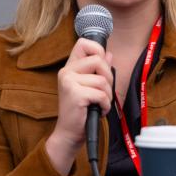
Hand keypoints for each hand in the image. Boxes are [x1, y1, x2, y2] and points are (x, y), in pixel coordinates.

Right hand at [46, 38, 113, 173]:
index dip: (98, 50)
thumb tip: (109, 54)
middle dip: (108, 78)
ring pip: (103, 80)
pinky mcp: (75, 94)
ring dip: (107, 95)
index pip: (83, 43)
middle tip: (103, 92)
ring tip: (99, 103)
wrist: (70, 132)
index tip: (102, 66)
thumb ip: (99, 70)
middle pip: (99, 60)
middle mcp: (66, 72)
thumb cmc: (82, 110)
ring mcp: (69, 82)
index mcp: (70, 67)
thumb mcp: (91, 86)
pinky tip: (98, 110)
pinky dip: (105, 105)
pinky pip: (101, 94)